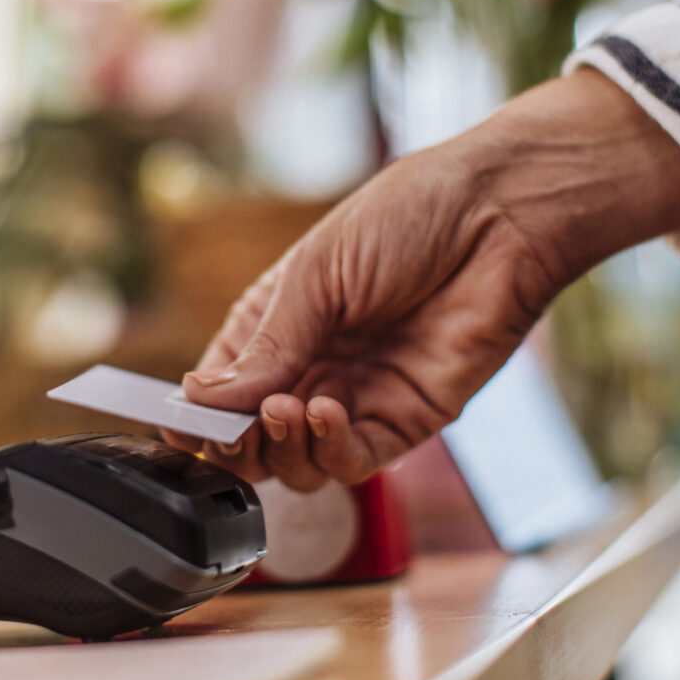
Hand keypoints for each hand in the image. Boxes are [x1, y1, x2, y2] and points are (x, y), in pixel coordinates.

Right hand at [168, 69, 679, 489]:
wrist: (501, 214)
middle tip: (233, 427)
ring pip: (298, 465)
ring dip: (281, 448)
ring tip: (286, 409)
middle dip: (235, 444)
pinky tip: (325, 412)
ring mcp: (359, 397)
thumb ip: (266, 346)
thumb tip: (200, 400)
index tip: (178, 426)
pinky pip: (354, 461)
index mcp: (277, 325)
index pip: (219, 392)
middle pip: (253, 442)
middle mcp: (312, 367)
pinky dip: (330, 450)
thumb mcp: (317, 273)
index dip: (195, 417)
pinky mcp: (407, 419)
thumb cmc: (410, 216)